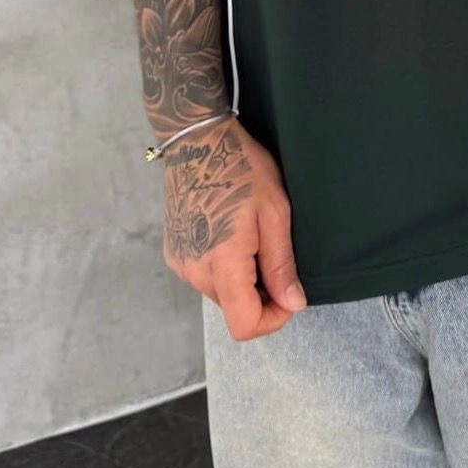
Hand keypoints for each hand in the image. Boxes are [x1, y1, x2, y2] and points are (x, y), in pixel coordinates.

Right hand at [161, 117, 305, 340]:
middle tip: (274, 254)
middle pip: (233, 310)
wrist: (199, 141)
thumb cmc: (240, 169)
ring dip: (242, 279)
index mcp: (222, 264)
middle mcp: (194, 271)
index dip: (272, 319)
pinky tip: (232, 233)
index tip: (288, 293)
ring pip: (220, 293)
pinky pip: (205, 275)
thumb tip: (293, 304)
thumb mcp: (275, 213)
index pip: (244, 325)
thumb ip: (281, 265)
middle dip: (261, 295)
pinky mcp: (174, 252)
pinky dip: (224, 267)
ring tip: (253, 238)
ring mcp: (180, 262)